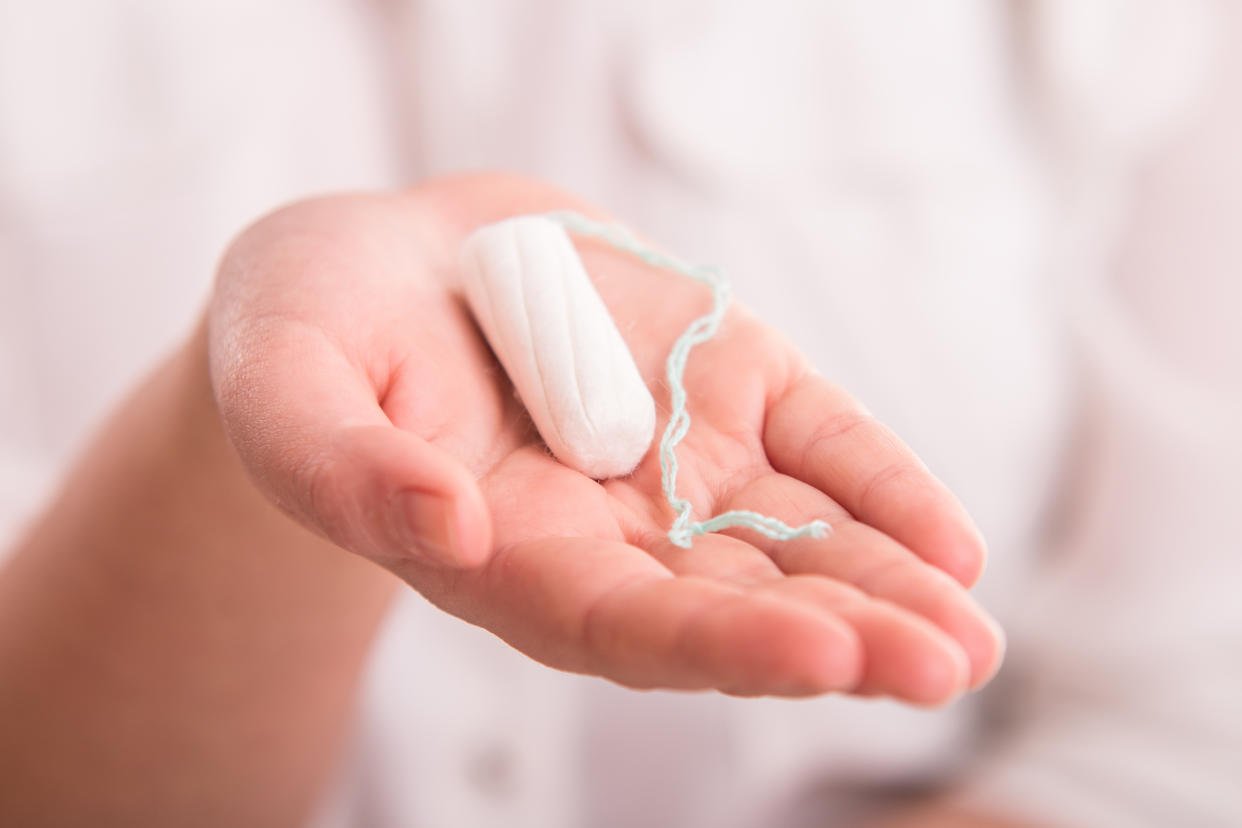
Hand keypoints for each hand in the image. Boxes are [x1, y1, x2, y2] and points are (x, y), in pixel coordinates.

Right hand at [208, 173, 1002, 701]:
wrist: (384, 261)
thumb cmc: (311, 329)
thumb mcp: (284, 383)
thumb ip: (339, 465)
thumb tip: (445, 524)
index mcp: (509, 557)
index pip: (622, 626)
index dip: (717, 647)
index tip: (820, 656)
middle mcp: (609, 530)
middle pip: (735, 605)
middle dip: (843, 638)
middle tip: (941, 666)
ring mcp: (678, 457)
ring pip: (795, 537)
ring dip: (886, 581)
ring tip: (969, 630)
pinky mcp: (721, 378)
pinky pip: (816, 440)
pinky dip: (880, 484)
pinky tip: (949, 542)